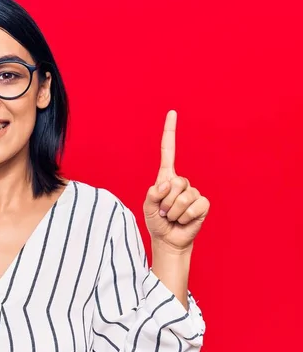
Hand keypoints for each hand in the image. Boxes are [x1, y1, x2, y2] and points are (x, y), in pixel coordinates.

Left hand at [143, 110, 209, 253]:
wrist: (168, 239)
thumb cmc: (157, 221)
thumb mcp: (147, 207)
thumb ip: (152, 194)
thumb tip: (166, 184)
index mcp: (166, 177)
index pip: (168, 151)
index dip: (170, 132)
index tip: (172, 112)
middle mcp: (181, 181)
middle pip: (175, 182)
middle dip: (166, 201)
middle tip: (164, 212)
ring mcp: (193, 192)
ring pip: (183, 197)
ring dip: (173, 211)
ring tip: (172, 217)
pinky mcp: (203, 204)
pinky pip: (194, 206)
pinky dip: (185, 217)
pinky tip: (183, 220)